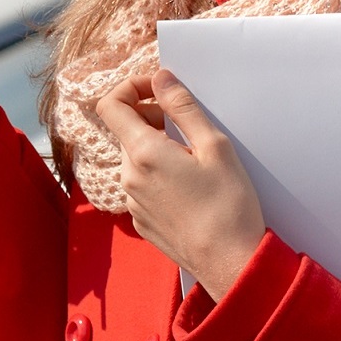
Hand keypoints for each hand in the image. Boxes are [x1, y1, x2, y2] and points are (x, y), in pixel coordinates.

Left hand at [93, 69, 265, 298]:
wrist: (229, 263)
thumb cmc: (228, 204)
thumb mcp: (214, 145)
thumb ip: (182, 107)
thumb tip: (160, 78)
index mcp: (142, 153)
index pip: (111, 104)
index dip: (131, 87)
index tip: (159, 90)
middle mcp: (128, 178)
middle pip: (125, 131)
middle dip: (150, 118)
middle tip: (186, 126)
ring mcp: (132, 203)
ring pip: (135, 160)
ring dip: (156, 148)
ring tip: (193, 160)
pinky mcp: (141, 222)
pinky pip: (142, 186)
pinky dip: (158, 175)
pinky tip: (189, 188)